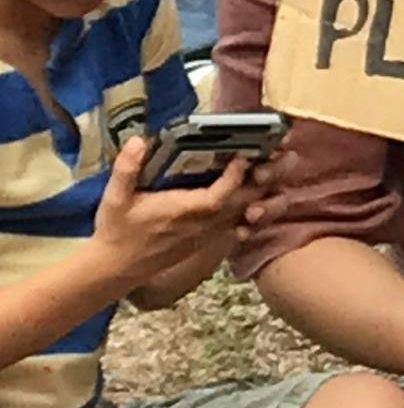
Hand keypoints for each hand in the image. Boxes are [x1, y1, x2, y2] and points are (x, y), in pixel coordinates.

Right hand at [90, 138, 278, 285]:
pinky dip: (257, 210)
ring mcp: (209, 233)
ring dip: (267, 193)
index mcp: (182, 212)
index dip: (234, 178)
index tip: (244, 156)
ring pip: (247, 214)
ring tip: (284, 170)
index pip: (217, 196)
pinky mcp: (210, 239)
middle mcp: (202, 224)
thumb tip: (139, 140)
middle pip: (243, 202)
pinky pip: (241, 225)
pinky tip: (269, 195)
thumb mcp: (114, 198)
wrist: (117, 267)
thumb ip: (127, 169)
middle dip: (265, 179)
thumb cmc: (117, 230)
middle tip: (286, 155)